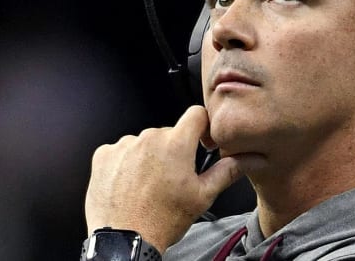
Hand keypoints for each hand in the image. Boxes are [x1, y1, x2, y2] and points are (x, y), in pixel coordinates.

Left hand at [84, 105, 255, 252]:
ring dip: (149, 157)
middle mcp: (148, 138)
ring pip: (144, 143)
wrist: (125, 240)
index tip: (201, 143)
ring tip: (149, 186)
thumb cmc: (162, 220)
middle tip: (173, 178)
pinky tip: (131, 185)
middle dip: (173, 150)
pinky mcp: (104, 155)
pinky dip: (126, 164)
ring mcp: (123, 145)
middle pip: (168, 133)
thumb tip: (251, 159)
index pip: (196, 114)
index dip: (202, 127)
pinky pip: (121, 151)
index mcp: (176, 143)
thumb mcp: (203, 196)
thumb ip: (228, 170)